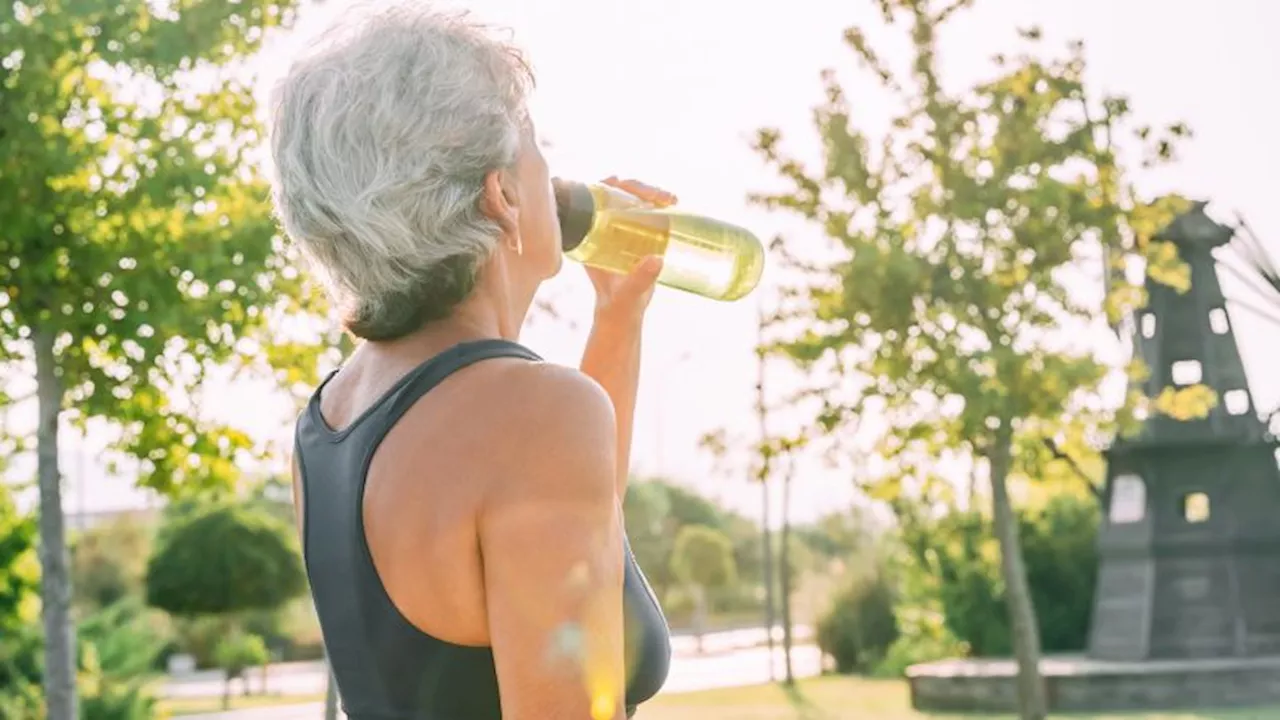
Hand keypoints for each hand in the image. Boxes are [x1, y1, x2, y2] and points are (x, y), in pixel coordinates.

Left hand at [586, 177, 677, 323]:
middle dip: (638, 188)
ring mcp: (619, 229)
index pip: (593, 199)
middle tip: (659, 197)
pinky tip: (672, 203)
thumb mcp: (627, 291)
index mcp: (588, 236)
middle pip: (616, 194)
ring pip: (632, 200)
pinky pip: (645, 211)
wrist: (623, 312)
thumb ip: (639, 279)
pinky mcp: (635, 234)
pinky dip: (658, 204)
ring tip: (670, 199)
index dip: (606, 185)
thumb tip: (657, 260)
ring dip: (651, 194)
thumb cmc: (619, 303)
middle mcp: (602, 228)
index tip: (620, 183)